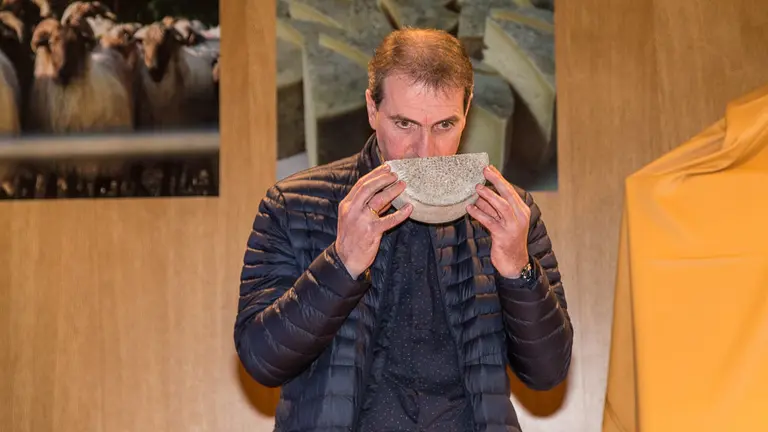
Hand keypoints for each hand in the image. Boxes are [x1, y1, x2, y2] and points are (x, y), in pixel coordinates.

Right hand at [336, 164, 412, 278]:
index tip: (386, 168)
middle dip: (383, 178)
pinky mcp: (371, 232)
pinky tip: (409, 208)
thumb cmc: (351, 238)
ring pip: (379, 200)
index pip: (361, 184)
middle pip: (368, 188)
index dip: (375, 174)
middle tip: (396, 174)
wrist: (345, 260)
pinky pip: (389, 220)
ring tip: (403, 185)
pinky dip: (401, 214)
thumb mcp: (353, 218)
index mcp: (346, 205)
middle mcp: (352, 210)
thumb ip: (365, 205)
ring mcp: (361, 220)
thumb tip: (385, 193)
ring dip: (393, 191)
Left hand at [466, 165, 530, 278]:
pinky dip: (479, 214)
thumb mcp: (503, 222)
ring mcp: (513, 227)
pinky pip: (490, 222)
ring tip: (476, 188)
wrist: (514, 263)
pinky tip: (470, 209)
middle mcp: (521, 217)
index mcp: (522, 211)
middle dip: (497, 181)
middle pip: (508, 194)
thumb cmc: (508, 241)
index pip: (511, 191)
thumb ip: (494, 209)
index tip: (489, 168)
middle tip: (485, 171)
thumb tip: (480, 193)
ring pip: (502, 206)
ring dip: (489, 196)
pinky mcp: (503, 236)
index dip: (500, 178)